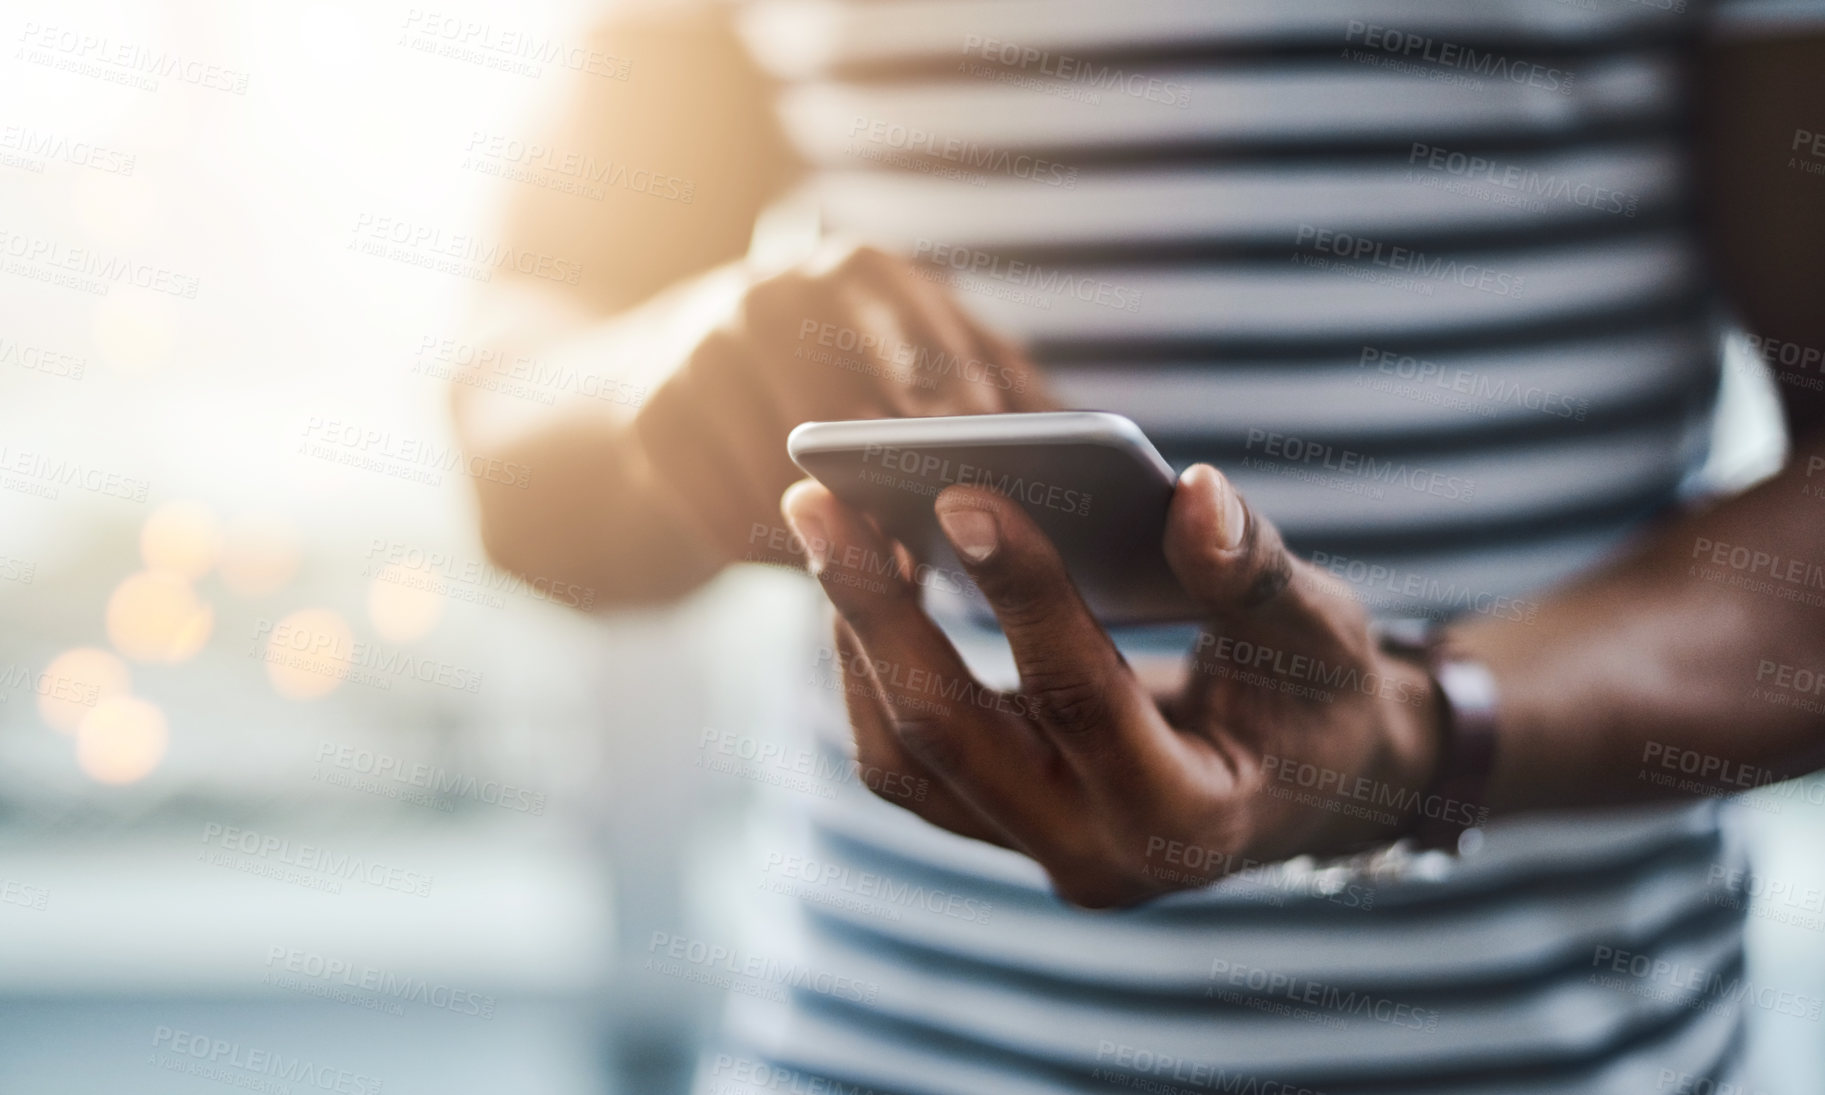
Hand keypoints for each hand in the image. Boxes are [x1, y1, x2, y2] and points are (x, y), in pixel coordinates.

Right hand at [632, 241, 1052, 567]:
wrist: (668, 385)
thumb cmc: (839, 385)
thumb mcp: (912, 362)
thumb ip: (1003, 400)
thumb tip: (1102, 465)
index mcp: (861, 272)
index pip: (930, 352)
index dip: (972, 424)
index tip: (1015, 482)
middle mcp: (772, 295)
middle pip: (855, 416)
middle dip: (902, 491)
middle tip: (953, 557)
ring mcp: (699, 355)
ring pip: (790, 481)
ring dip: (841, 541)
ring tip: (895, 582)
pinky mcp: (646, 423)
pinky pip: (726, 519)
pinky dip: (772, 558)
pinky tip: (807, 573)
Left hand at [781, 464, 1440, 907]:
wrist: (1311, 791)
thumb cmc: (1321, 702)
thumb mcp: (1320, 636)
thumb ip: (1256, 572)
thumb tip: (1194, 491)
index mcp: (1187, 818)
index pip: (1083, 700)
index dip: (1025, 596)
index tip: (964, 492)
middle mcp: (1094, 858)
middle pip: (951, 739)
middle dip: (880, 612)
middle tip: (819, 499)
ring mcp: (1035, 850)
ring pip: (905, 758)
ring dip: (856, 637)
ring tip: (830, 523)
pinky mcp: (998, 825)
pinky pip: (904, 758)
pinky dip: (870, 666)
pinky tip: (866, 574)